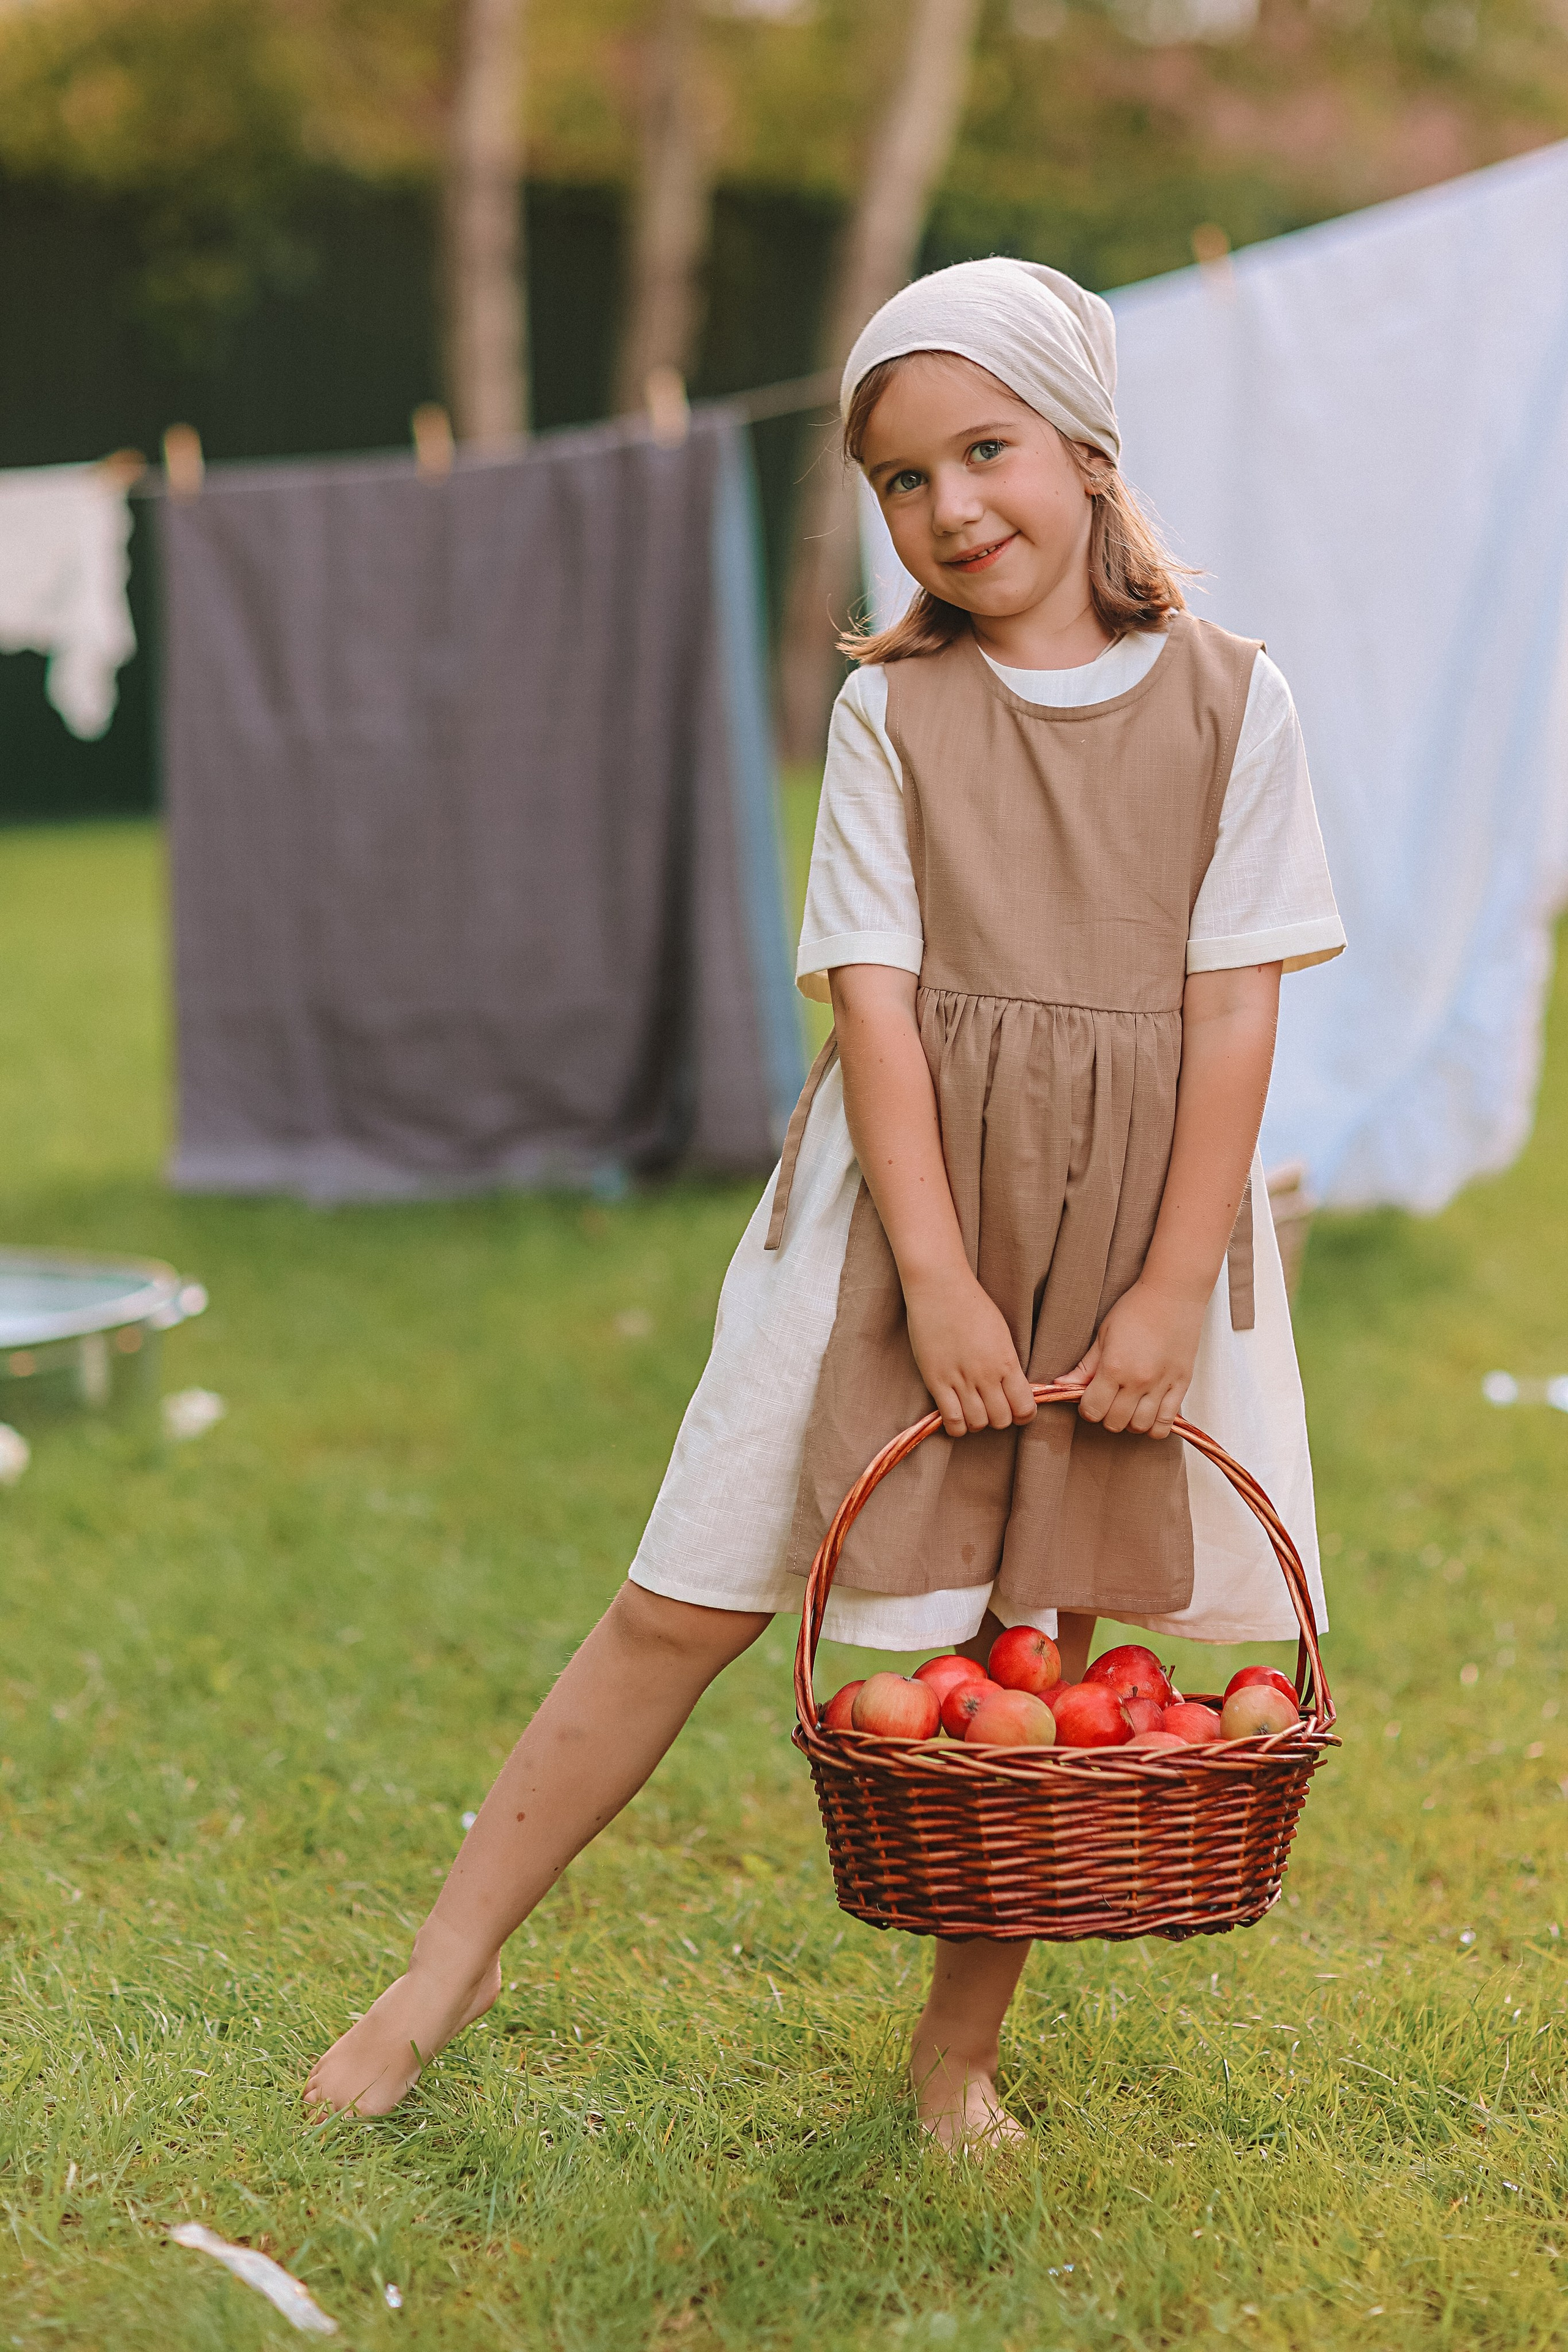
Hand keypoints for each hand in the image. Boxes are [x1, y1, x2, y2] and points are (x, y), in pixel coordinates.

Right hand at [905, 1266, 1036, 1438]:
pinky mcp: (936, 1380)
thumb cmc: (971, 1304)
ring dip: (977, 1423)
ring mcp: (960, 1379)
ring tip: (972, 1412)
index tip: (1016, 1410)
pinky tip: (956, 1418)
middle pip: (1001, 1420)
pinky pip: (951, 1419)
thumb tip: (1012, 1386)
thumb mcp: (1001, 1333)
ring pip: (977, 1424)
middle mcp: (986, 1375)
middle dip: (999, 1419)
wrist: (939, 1287)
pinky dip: (956, 1427)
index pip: (1025, 1407)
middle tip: (992, 1409)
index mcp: (1007, 1361)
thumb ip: (1007, 1361)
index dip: (1023, 1415)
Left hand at [1066, 1279, 1206, 1438]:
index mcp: (1114, 1367)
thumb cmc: (1135, 1308)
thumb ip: (1084, 1367)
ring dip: (1130, 1422)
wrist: (1174, 1292)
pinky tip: (1149, 1412)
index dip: (1087, 1408)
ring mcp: (1163, 1384)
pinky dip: (1155, 1426)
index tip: (1090, 1398)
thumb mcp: (1103, 1335)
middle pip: (1115, 1422)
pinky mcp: (1183, 1384)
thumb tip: (1061, 1385)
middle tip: (1108, 1400)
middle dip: (1106, 1416)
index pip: (1093, 1409)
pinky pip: (1168, 1422)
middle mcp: (1139, 1380)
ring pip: (1140, 1427)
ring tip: (1128, 1406)